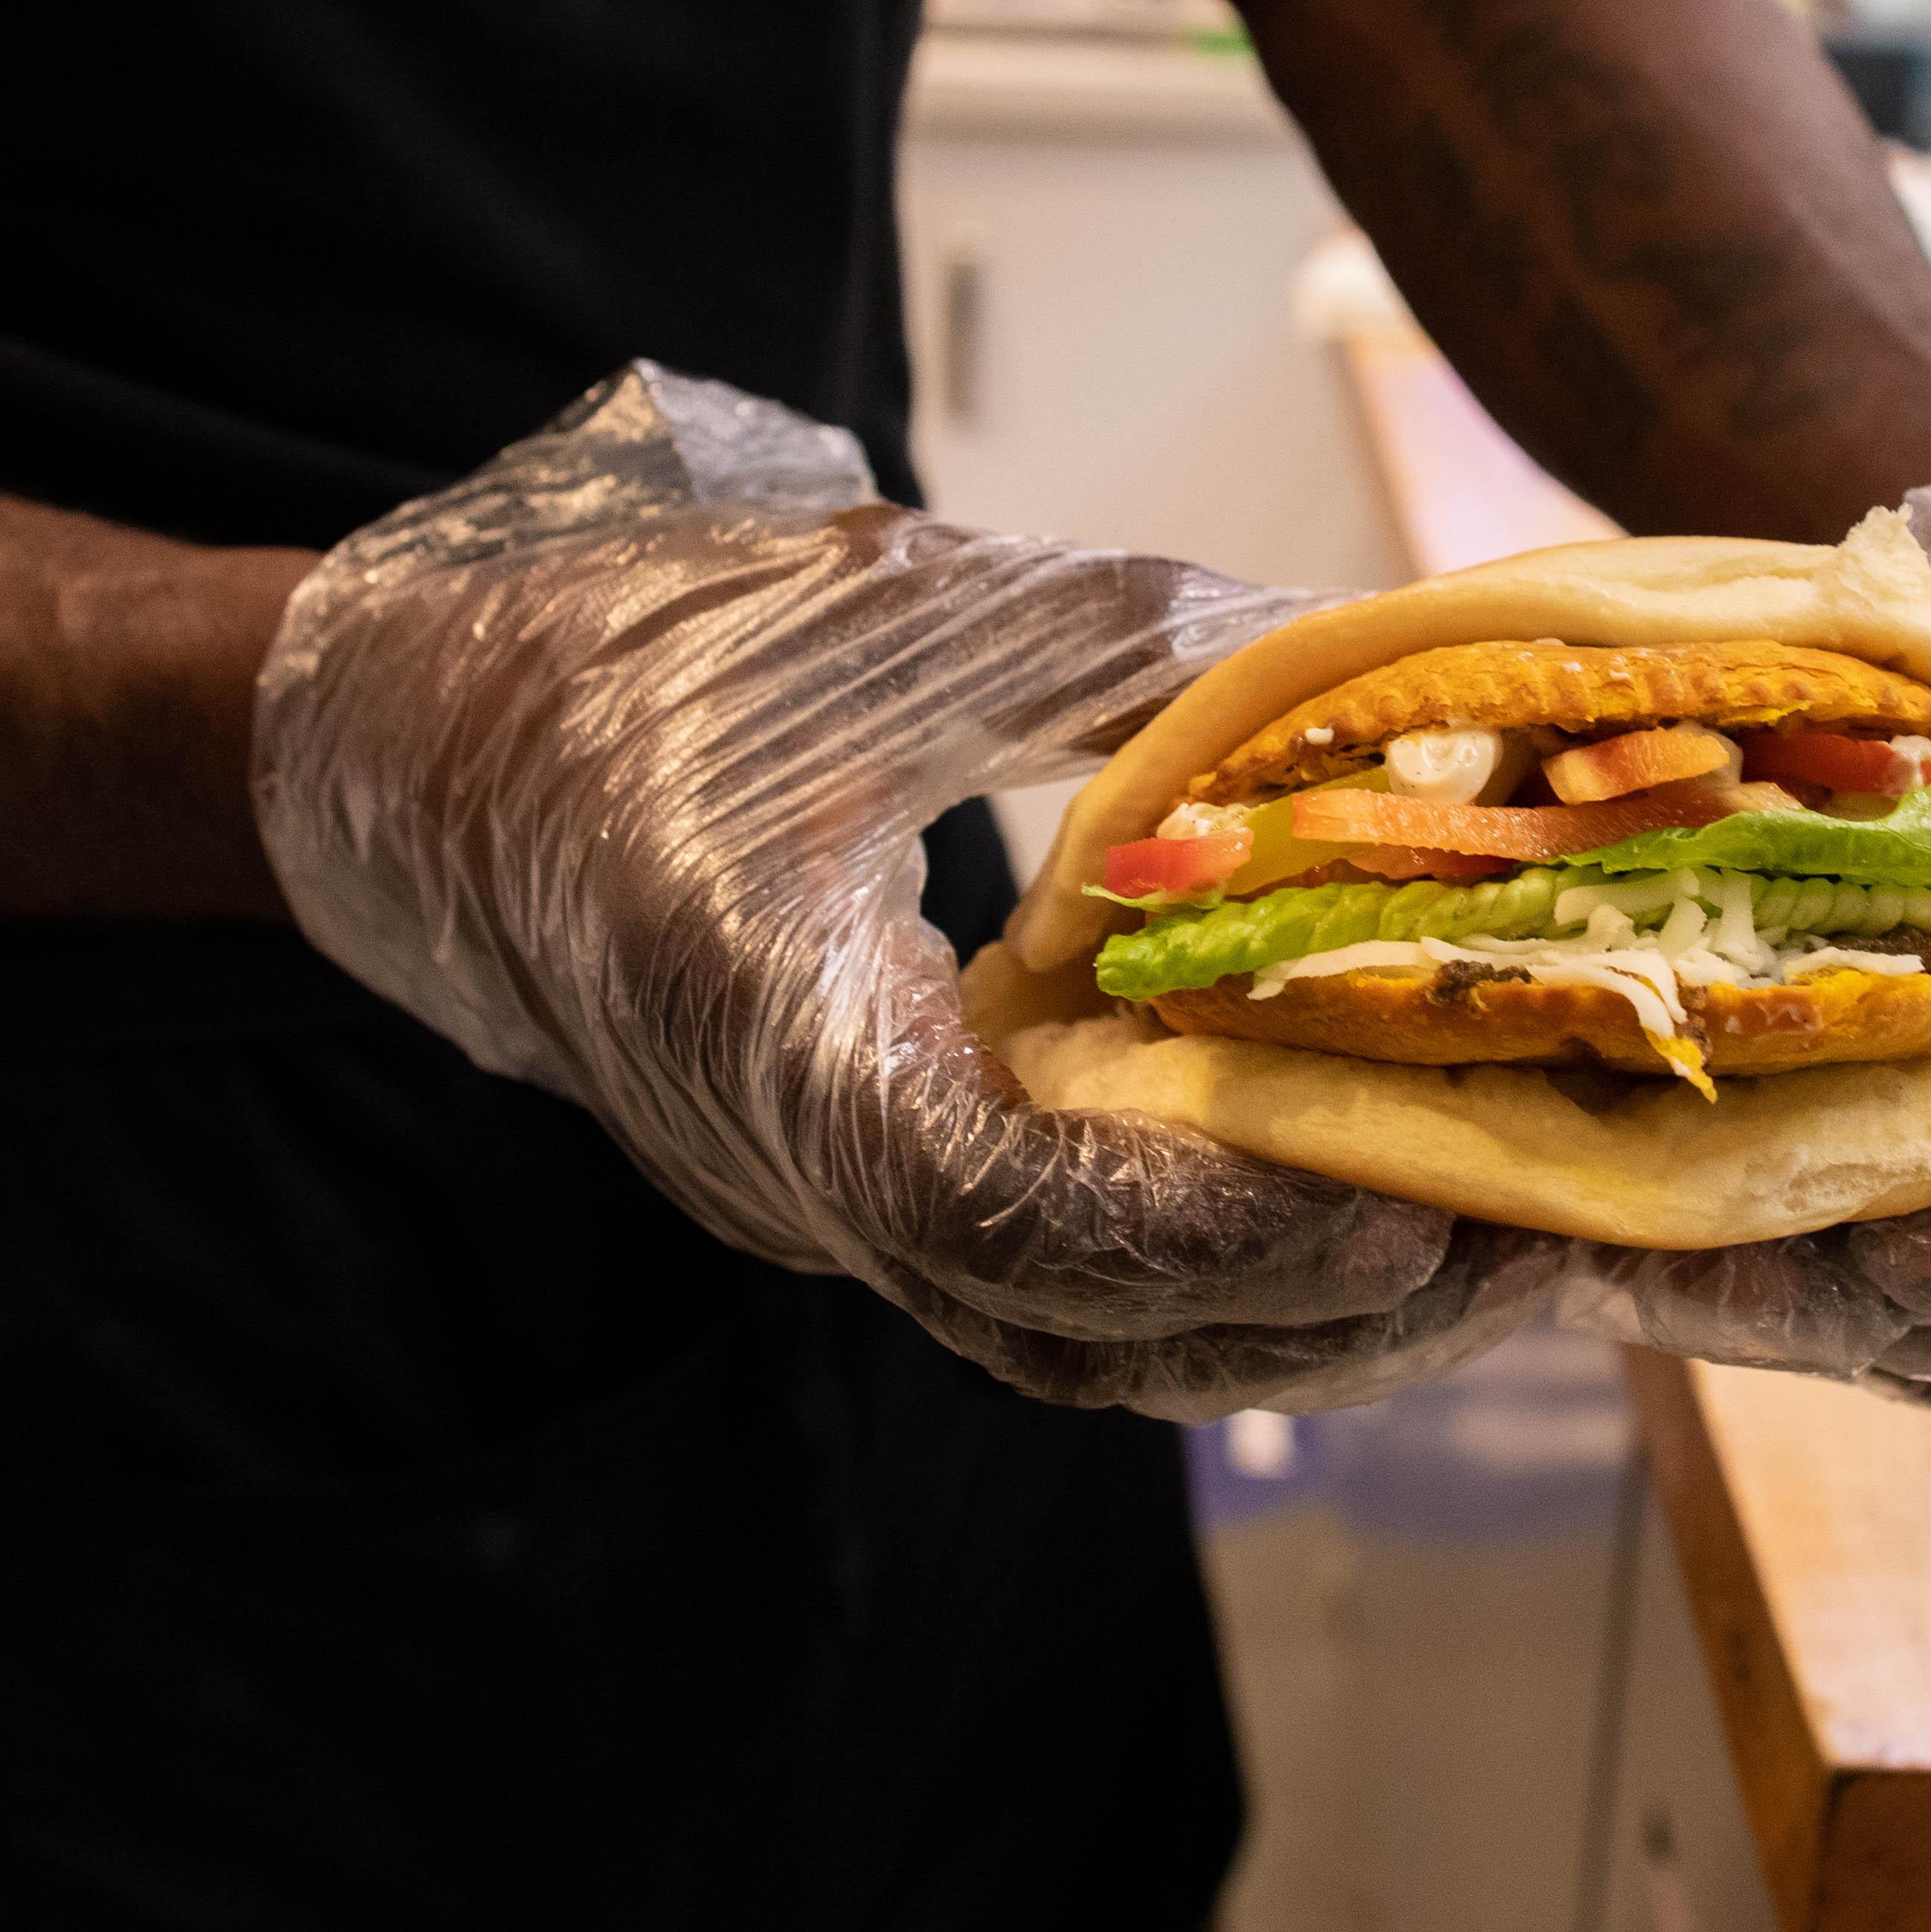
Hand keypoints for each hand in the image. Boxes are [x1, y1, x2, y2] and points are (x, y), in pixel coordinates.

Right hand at [254, 368, 1567, 1415]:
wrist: (398, 730)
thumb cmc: (618, 647)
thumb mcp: (889, 603)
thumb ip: (1130, 647)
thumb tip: (1378, 655)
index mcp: (777, 1043)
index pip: (1029, 1227)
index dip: (1235, 1234)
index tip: (1422, 1194)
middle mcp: (798, 1172)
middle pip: (1087, 1327)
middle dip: (1319, 1306)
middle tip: (1532, 1240)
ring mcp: (818, 1193)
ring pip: (1075, 1325)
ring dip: (1279, 1304)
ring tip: (1483, 1236)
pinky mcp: (847, 1167)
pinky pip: (1043, 1262)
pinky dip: (1199, 1248)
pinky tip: (1335, 1178)